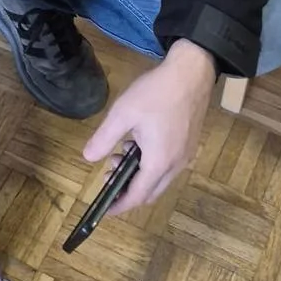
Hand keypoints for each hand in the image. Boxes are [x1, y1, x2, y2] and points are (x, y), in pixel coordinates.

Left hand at [81, 40, 215, 213]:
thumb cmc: (156, 92)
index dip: (118, 205)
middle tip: (107, 173)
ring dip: (138, 175)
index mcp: (159, 162)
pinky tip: (138, 142)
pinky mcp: (189, 144)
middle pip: (150, 192)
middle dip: (126, 189)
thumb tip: (88, 158)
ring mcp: (186, 155)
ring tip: (120, 152)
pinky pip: (167, 166)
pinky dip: (150, 164)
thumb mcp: (123, 113)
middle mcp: (176, 165)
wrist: (192, 72)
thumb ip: (104, 139)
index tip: (103, 209)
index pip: (137, 196)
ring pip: (159, 179)